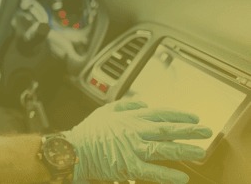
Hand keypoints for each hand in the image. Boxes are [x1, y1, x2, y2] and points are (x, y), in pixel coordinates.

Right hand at [63, 99, 212, 183]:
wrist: (74, 150)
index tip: (193, 118)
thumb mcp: (105, 111)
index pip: (159, 113)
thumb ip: (125, 105)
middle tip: (205, 131)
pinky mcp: (128, 166)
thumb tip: (143, 104)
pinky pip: (151, 171)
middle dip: (188, 130)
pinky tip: (180, 177)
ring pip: (162, 148)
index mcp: (129, 118)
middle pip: (166, 129)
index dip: (178, 115)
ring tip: (199, 152)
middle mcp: (133, 131)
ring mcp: (131, 149)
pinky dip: (166, 175)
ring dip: (183, 150)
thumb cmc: (88, 132)